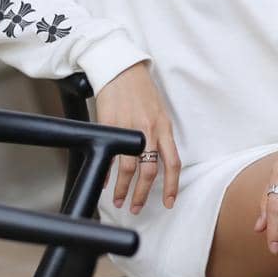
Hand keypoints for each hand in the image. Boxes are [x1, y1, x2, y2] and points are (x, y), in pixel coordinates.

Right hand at [92, 62, 178, 213]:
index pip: (173, 164)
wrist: (121, 69)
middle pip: (149, 172)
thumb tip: (154, 164)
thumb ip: (158, 137)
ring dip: (122, 188)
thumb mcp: (158, 113)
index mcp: (164, 128)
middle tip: (136, 207)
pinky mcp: (110, 124)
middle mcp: (149, 130)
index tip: (169, 202)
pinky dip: (106, 172)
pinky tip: (104, 181)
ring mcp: (129, 128)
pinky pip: (109, 154)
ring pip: (128, 168)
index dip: (172, 186)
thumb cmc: (140, 91)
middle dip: (142, 194)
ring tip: (118, 199)